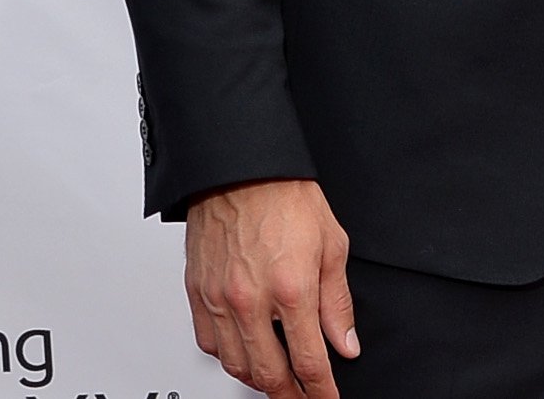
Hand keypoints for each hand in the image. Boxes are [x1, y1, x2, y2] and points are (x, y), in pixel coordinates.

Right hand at [184, 178, 358, 396]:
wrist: (242, 168)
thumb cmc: (285, 196)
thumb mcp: (332, 245)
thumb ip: (337, 301)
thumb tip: (344, 341)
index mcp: (291, 289)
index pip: (309, 362)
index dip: (321, 390)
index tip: (326, 398)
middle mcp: (251, 300)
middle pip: (269, 375)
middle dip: (289, 394)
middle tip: (302, 397)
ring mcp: (220, 299)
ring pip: (236, 365)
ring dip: (258, 379)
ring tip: (275, 379)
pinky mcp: (198, 293)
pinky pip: (208, 343)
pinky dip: (226, 356)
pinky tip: (241, 351)